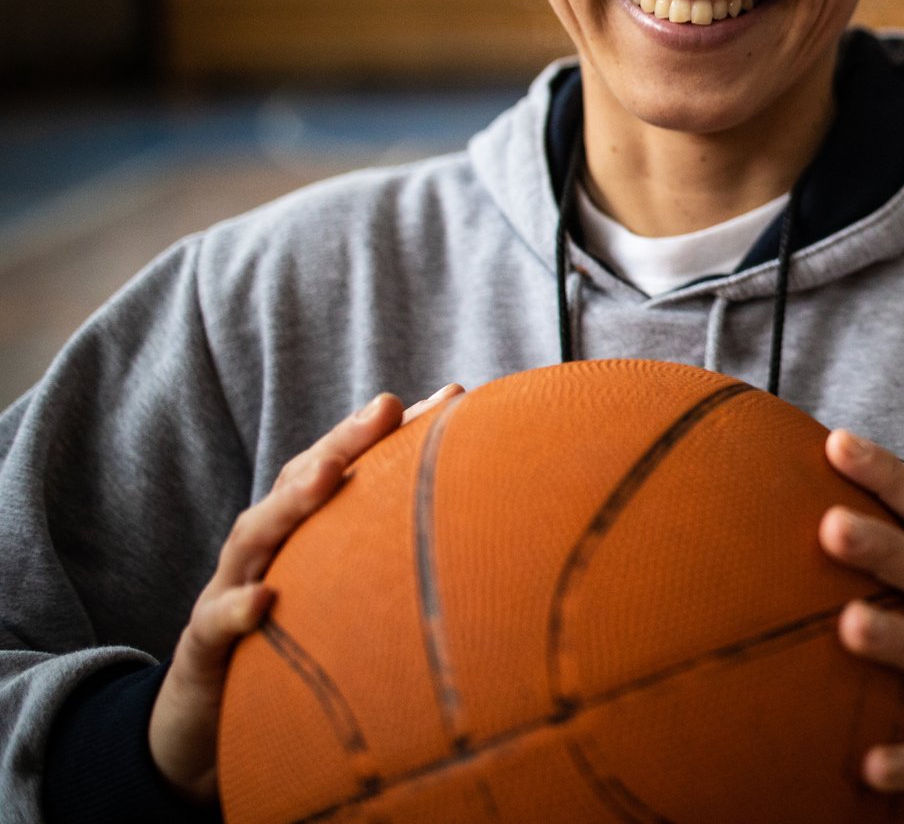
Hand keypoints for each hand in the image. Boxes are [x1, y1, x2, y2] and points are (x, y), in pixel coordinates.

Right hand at [148, 384, 462, 802]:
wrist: (206, 722)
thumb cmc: (290, 642)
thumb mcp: (342, 597)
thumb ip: (392, 557)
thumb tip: (483, 527)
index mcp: (304, 530)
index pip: (345, 466)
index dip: (392, 432)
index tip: (451, 396)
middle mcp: (267, 548)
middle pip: (301, 483)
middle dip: (343, 442)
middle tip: (386, 407)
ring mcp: (230, 589)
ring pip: (253, 536)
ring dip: (288, 504)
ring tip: (326, 476)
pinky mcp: (205, 648)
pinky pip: (216, 624)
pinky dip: (237, 609)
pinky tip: (264, 602)